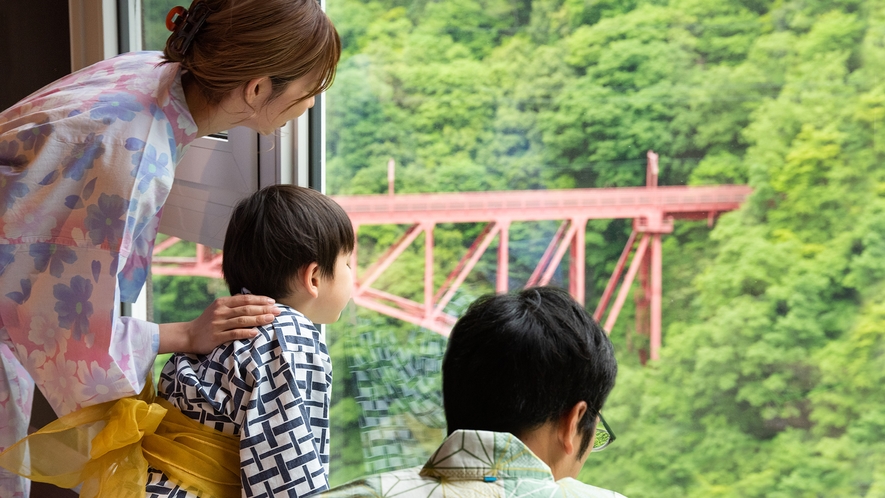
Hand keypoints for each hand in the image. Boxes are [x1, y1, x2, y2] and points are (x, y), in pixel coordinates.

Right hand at [158, 294, 280, 353]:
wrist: (188, 335)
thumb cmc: (207, 322)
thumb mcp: (218, 309)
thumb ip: (233, 304)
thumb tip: (253, 299)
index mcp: (222, 303)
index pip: (245, 299)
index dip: (260, 300)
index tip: (273, 302)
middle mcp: (220, 311)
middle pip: (246, 309)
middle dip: (264, 309)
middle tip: (278, 311)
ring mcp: (218, 324)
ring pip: (242, 320)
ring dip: (258, 319)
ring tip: (271, 319)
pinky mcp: (216, 336)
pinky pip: (234, 334)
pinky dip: (246, 333)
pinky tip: (256, 333)